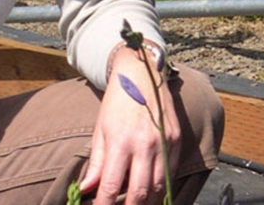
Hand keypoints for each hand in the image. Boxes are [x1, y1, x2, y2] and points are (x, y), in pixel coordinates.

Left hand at [79, 47, 180, 204]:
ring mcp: (164, 142)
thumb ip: (96, 162)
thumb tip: (87, 189)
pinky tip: (152, 193)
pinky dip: (162, 188)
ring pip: (158, 188)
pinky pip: (171, 173)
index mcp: (120, 141)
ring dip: (147, 203)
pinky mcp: (176, 139)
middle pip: (139, 193)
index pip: (111, 187)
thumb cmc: (117, 101)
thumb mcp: (100, 129)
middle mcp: (145, 144)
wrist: (142, 72)